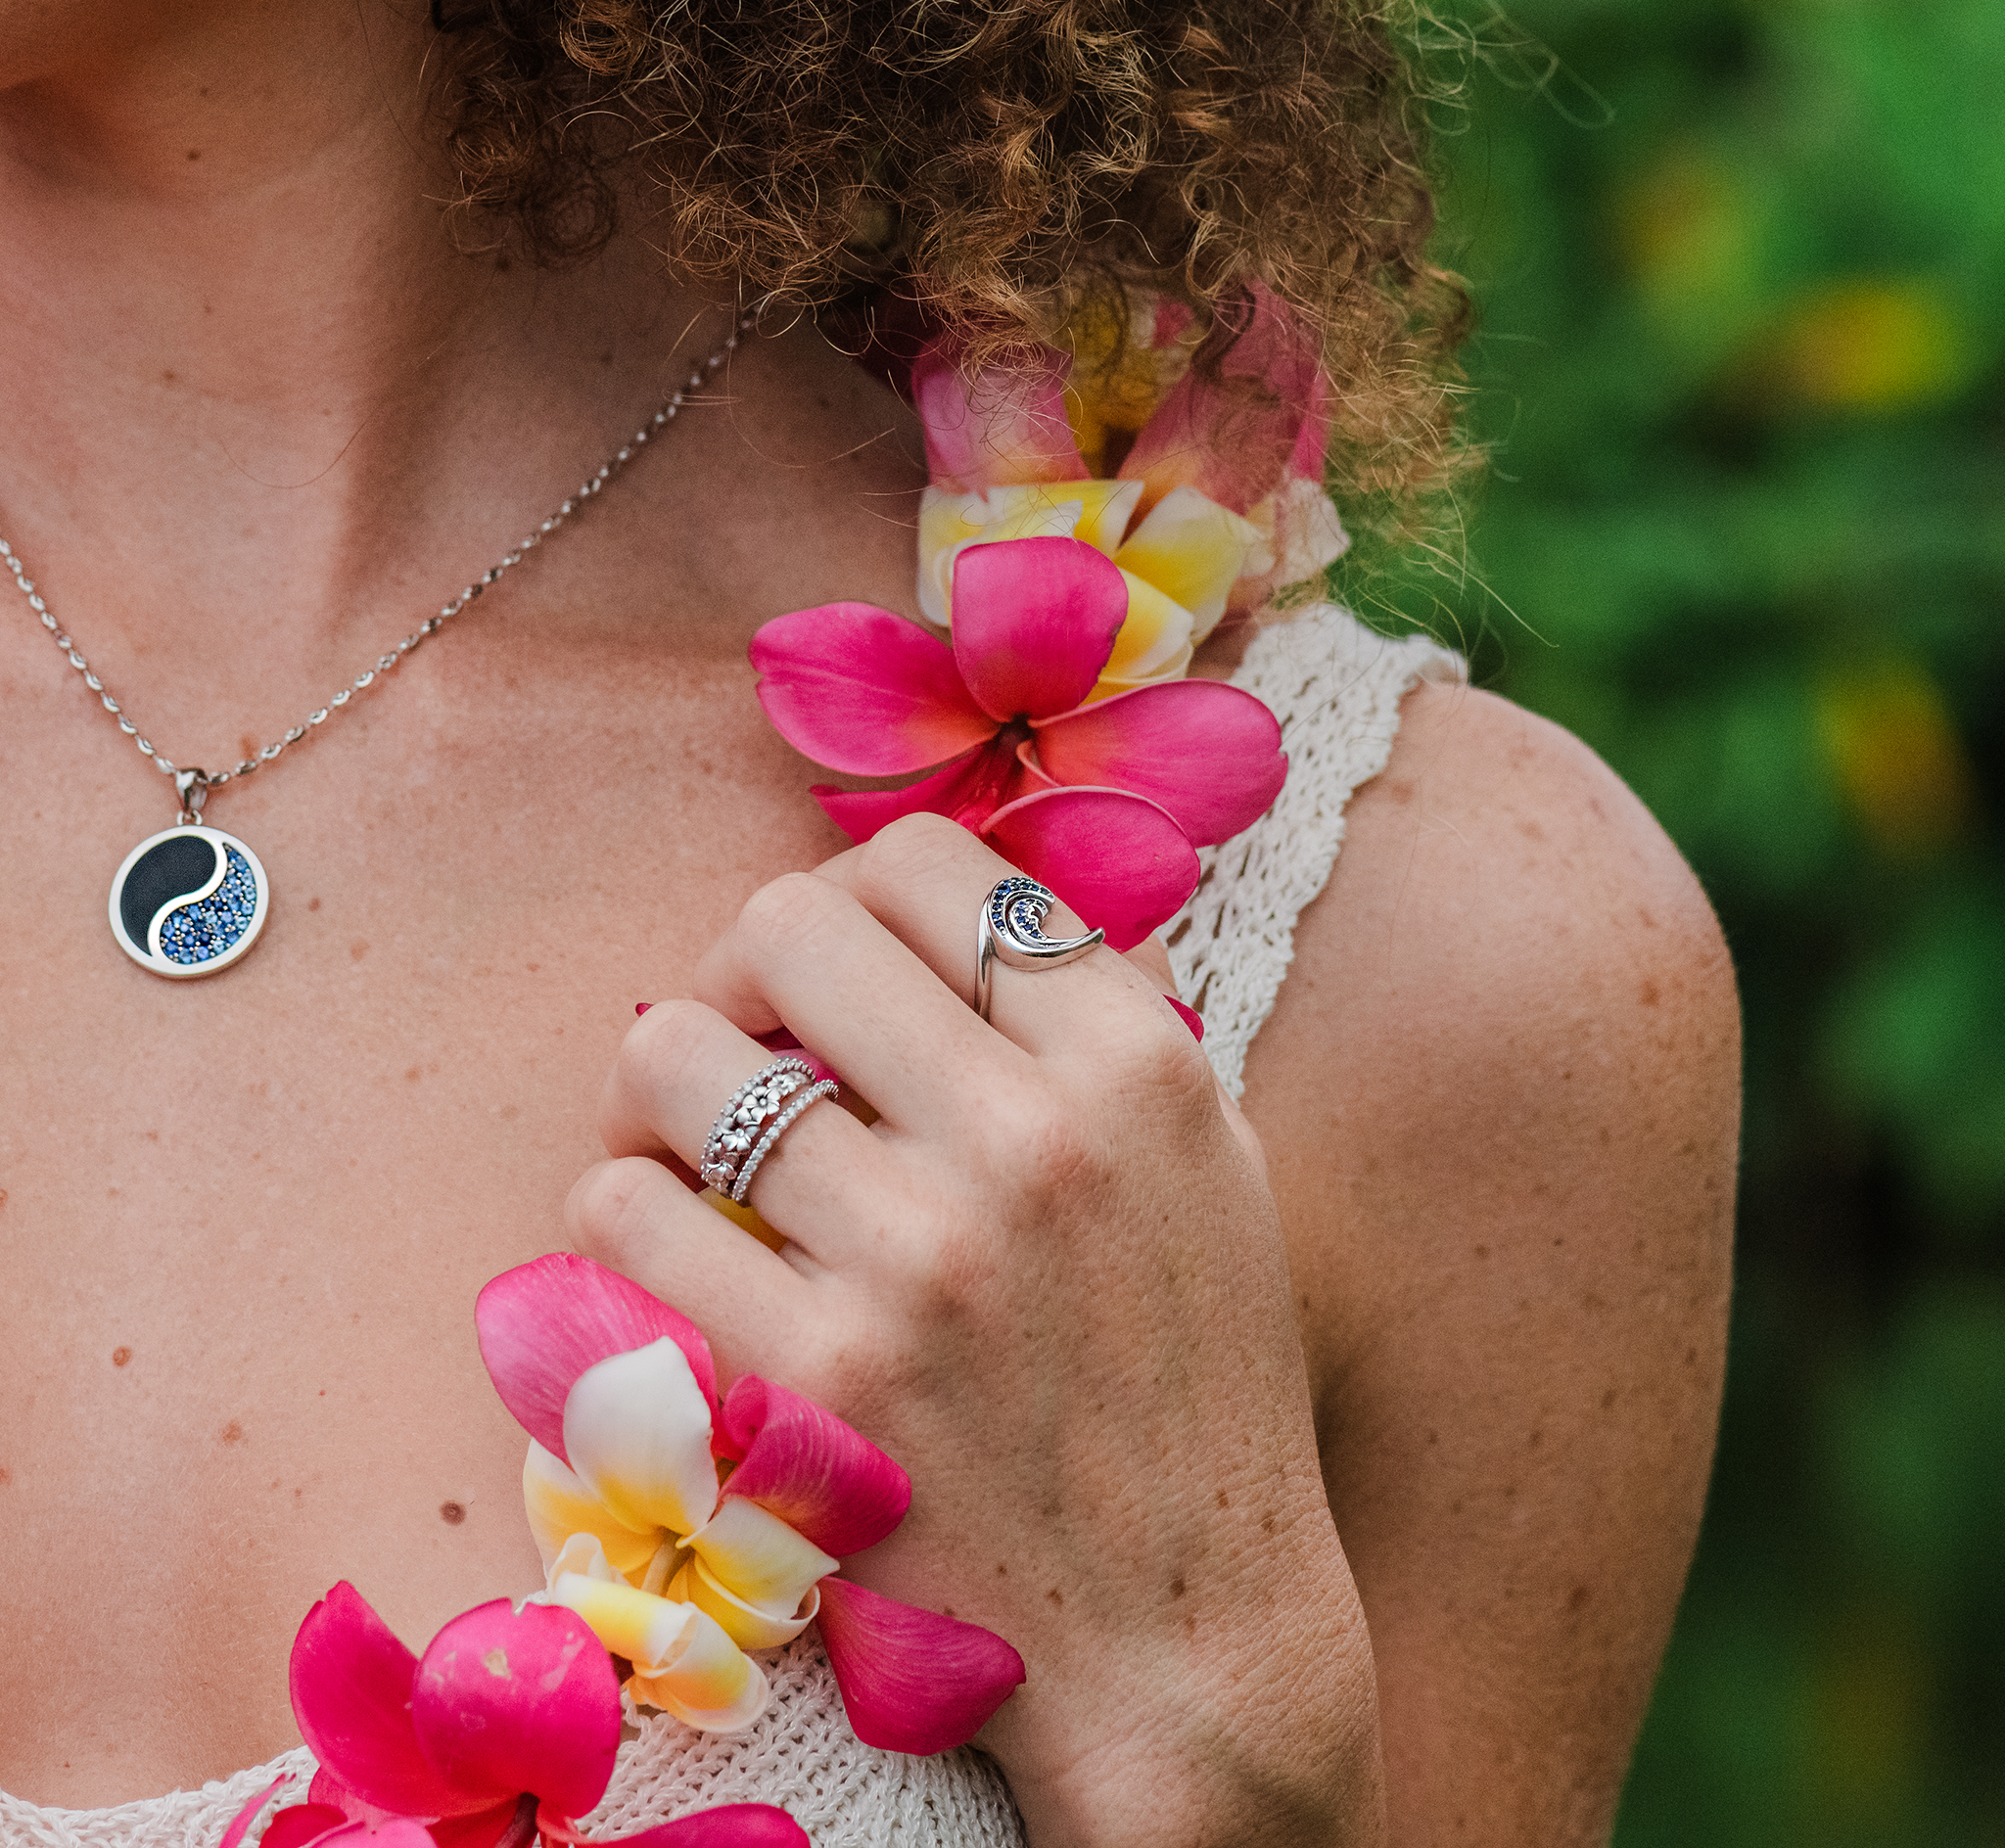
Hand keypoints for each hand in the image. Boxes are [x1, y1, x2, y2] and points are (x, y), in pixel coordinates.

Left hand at [572, 813, 1384, 1847]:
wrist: (1189, 1631)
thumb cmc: (1197, 1381)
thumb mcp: (1213, 1164)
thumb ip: (1107, 1017)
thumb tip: (974, 896)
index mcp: (1137, 1064)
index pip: (931, 864)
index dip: (851, 889)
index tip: (833, 966)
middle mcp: (1032, 1136)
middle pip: (788, 924)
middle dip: (740, 966)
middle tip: (742, 1035)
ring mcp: (919, 1258)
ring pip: (673, 1053)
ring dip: (657, 1083)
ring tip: (682, 1138)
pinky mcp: (816, 1381)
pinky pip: (625, 1212)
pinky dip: (622, 1208)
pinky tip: (668, 1243)